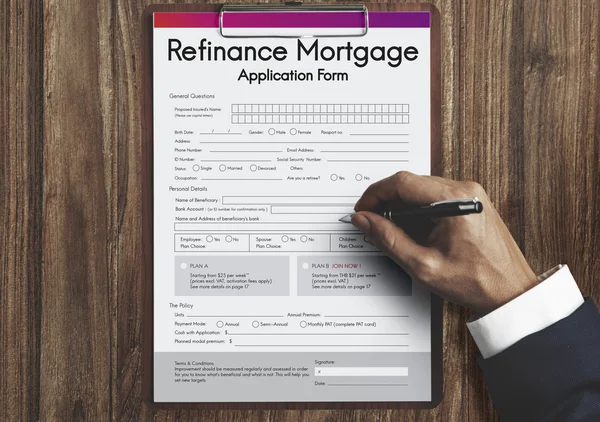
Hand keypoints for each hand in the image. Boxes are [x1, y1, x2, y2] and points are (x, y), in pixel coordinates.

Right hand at [352, 171, 537, 313]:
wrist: (511, 292)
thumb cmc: (477, 282)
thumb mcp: (423, 266)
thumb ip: (388, 239)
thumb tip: (364, 221)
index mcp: (455, 200)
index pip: (402, 182)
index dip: (375, 194)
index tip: (363, 210)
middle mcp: (465, 190)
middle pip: (411, 183)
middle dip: (387, 201)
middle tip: (373, 224)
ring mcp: (470, 195)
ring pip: (421, 189)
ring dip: (402, 206)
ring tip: (394, 232)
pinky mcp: (471, 203)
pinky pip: (435, 197)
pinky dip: (417, 210)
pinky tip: (414, 231)